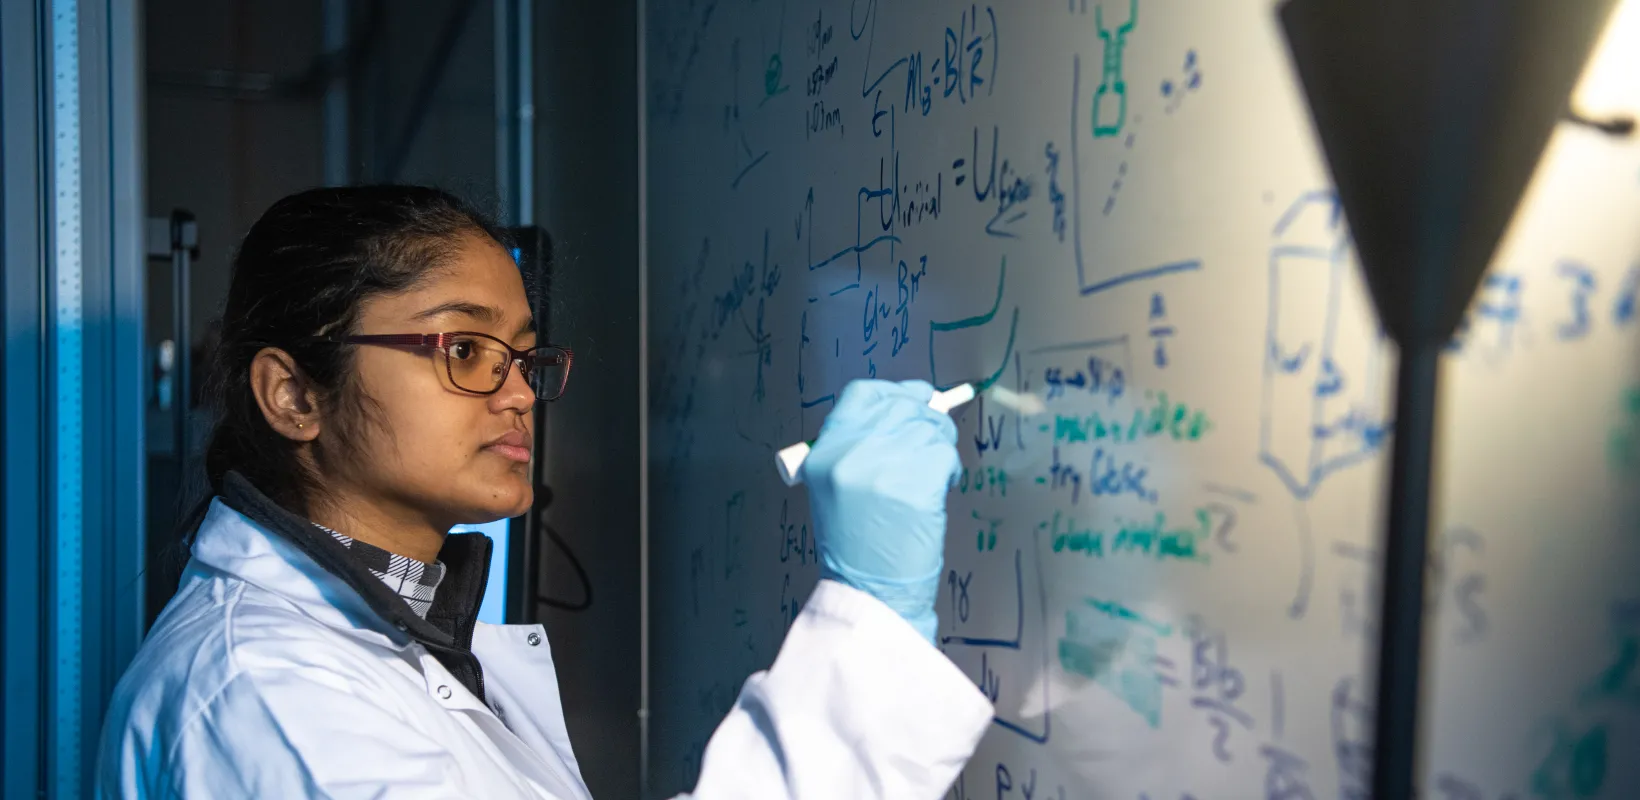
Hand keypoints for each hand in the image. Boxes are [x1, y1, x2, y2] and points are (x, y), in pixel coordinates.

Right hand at [800, 379, 961, 642]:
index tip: (916, 399)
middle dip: (927, 419)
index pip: (862, 394)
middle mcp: (849, 453)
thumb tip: (914, 404)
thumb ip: (862, 446)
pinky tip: (941, 487)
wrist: (869, 592)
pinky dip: (950, 468)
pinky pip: (945, 454)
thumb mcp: (837, 488)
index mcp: (825, 453)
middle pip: (901, 406)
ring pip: (929, 429)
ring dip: (940, 447)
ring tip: (933, 476)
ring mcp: (883, 467)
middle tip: (934, 442)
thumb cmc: (857, 545)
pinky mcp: (916, 484)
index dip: (894, 392)